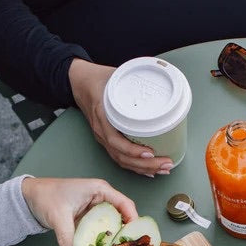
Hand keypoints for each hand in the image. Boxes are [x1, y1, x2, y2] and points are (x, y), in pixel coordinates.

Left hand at [21, 177, 137, 245]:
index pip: (125, 204)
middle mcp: (102, 198)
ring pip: (114, 225)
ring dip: (116, 239)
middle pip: (123, 216)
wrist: (30, 196)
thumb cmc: (45, 196)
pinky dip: (105, 241)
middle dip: (126, 233)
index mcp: (99, 190)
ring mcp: (97, 209)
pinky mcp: (91, 218)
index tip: (134, 237)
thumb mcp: (58, 217)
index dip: (133, 220)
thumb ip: (68, 239)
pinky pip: (103, 230)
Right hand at [68, 59, 173, 176]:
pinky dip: (135, 166)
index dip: (132, 150)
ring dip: (142, 168)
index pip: (114, 139)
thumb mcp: (115, 76)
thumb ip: (135, 81)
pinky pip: (120, 157)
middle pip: (121, 155)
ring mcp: (103, 137)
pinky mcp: (107, 139)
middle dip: (145, 164)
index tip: (150, 152)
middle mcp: (101, 130)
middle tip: (166, 164)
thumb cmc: (98, 79)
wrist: (79, 82)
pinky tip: (148, 170)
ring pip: (121, 159)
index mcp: (102, 115)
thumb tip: (160, 85)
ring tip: (162, 169)